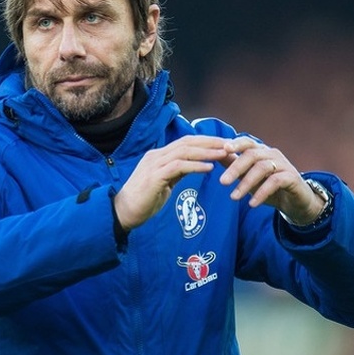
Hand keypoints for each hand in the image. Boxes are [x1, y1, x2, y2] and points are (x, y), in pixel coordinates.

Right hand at [113, 136, 229, 230]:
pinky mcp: (154, 177)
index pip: (186, 143)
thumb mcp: (164, 183)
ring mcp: (154, 165)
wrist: (122, 212)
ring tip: (224, 154)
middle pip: (187, 142)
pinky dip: (195, 166)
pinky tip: (209, 168)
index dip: (206, 142)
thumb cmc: (143, 201)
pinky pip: (178, 167)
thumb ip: (176, 173)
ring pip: (184, 151)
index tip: (225, 145)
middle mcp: (156, 156)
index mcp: (158, 156)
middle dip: (211, 142)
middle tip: (231, 145)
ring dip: (206, 152)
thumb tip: (193, 166)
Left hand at [218, 136, 323, 224]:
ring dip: (246, 183)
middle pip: (252, 155)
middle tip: (222, 182)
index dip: (236, 144)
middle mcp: (272, 154)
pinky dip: (262, 192)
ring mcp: (283, 164)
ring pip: (262, 168)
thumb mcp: (248, 177)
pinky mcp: (292, 177)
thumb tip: (216, 155)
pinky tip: (252, 203)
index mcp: (261, 151)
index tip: (223, 150)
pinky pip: (275, 181)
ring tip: (234, 197)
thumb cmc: (268, 187)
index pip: (247, 142)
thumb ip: (234, 165)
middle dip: (235, 168)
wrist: (295, 202)